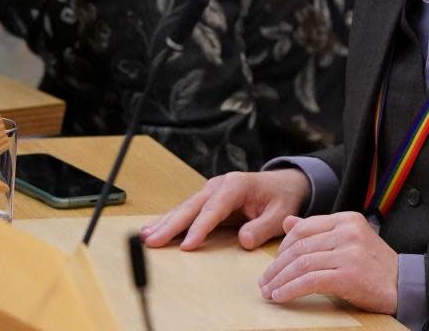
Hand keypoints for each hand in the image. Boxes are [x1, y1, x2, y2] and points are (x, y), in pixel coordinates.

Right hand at [139, 169, 310, 250]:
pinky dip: (169, 221)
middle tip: (153, 242)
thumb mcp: (280, 214)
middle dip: (172, 225)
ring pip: (184, 208)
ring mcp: (210, 191)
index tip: (188, 245)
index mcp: (237, 186)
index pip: (214, 209)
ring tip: (145, 237)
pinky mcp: (206, 199)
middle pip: (192, 206)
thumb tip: (244, 241)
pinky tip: (152, 230)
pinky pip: (185, 211)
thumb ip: (263, 227)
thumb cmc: (281, 198)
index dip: (200, 227)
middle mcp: (219, 185)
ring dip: (164, 223)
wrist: (283, 183)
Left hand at [257, 212, 397, 314]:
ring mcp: (348, 252)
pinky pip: (310, 281)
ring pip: (301, 264)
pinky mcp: (348, 275)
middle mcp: (347, 232)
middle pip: (299, 246)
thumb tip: (288, 221)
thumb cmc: (374, 265)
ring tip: (269, 292)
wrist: (403, 284)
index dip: (283, 246)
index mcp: (346, 219)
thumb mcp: (348, 240)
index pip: (304, 228)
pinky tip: (281, 297)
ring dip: (280, 280)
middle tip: (264, 281)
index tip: (274, 263)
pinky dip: (291, 290)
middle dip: (276, 266)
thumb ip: (318, 230)